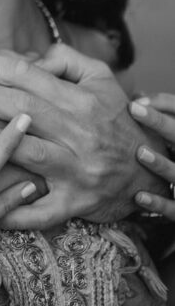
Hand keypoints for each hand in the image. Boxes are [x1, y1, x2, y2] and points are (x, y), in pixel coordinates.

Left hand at [0, 44, 167, 227]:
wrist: (148, 171)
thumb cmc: (115, 119)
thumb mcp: (101, 79)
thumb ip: (66, 60)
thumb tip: (31, 55)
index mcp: (81, 100)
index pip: (29, 75)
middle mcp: (79, 134)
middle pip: (23, 111)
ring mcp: (76, 171)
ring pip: (28, 154)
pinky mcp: (75, 203)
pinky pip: (40, 210)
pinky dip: (12, 210)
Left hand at [130, 94, 174, 219]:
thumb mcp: (174, 134)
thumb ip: (163, 113)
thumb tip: (138, 97)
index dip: (162, 105)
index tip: (135, 101)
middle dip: (160, 123)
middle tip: (134, 109)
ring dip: (160, 163)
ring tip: (140, 152)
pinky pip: (174, 209)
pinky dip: (159, 203)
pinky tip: (139, 196)